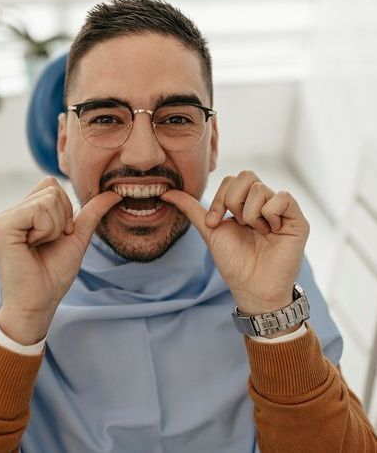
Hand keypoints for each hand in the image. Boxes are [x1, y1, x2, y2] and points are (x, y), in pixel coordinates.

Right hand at [0, 176, 120, 343]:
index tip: (60, 235)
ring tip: (41, 245)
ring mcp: (5, 218)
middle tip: (50, 241)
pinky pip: (38, 210)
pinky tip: (33, 246)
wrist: (39, 301)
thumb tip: (114, 192)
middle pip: (52, 187)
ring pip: (48, 197)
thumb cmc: (54, 274)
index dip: (65, 209)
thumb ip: (92, 213)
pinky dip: (46, 230)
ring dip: (55, 226)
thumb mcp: (78, 237)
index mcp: (27, 212)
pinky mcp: (3, 227)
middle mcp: (13, 212)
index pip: (52, 185)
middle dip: (62, 216)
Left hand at [161, 171, 309, 315]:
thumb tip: (166, 192)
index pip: (231, 180)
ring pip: (260, 189)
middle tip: (237, 224)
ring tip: (256, 233)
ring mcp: (281, 209)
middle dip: (233, 202)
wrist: (252, 287)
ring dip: (250, 215)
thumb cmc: (233, 262)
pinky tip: (271, 232)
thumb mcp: (209, 230)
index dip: (220, 198)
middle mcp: (263, 202)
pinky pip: (283, 197)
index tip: (214, 223)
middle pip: (246, 176)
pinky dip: (270, 215)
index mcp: (244, 203)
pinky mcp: (297, 219)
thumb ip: (191, 208)